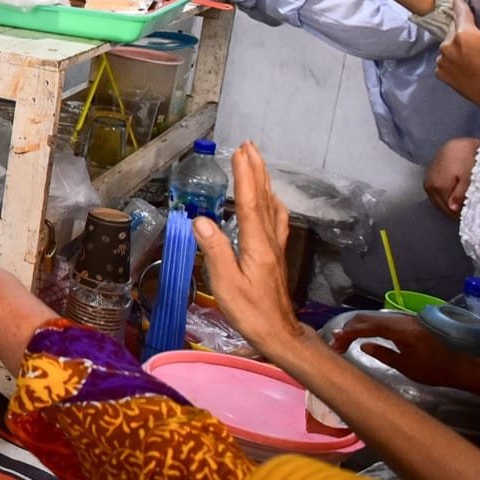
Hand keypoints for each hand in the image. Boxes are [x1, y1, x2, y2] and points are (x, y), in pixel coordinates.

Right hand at [192, 142, 307, 357]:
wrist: (279, 333)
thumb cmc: (250, 311)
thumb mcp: (226, 284)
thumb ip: (215, 250)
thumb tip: (201, 219)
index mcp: (256, 244)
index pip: (249, 202)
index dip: (244, 175)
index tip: (239, 152)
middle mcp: (269, 240)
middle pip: (264, 198)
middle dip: (256, 170)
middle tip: (249, 146)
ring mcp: (276, 246)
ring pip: (272, 206)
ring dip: (264, 181)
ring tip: (257, 164)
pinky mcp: (276, 254)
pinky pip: (276, 218)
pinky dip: (271, 201)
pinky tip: (270, 200)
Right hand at [329, 312, 479, 388]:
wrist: (463, 366)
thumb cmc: (436, 370)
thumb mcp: (408, 367)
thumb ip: (383, 354)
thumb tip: (362, 345)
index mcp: (401, 330)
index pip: (367, 326)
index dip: (348, 332)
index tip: (335, 342)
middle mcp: (402, 320)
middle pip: (368, 318)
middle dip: (349, 328)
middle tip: (336, 343)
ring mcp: (405, 320)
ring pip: (374, 318)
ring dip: (357, 327)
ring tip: (345, 340)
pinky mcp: (408, 323)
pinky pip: (382, 321)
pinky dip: (368, 327)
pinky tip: (363, 335)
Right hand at [424, 137, 479, 215]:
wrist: (459, 144)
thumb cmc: (467, 159)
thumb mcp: (468, 177)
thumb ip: (460, 194)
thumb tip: (452, 209)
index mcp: (438, 187)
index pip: (449, 210)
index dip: (461, 215)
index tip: (471, 215)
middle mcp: (429, 186)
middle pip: (442, 207)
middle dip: (454, 212)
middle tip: (468, 212)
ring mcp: (427, 183)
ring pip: (438, 202)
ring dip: (448, 205)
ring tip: (462, 205)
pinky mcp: (428, 179)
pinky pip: (435, 195)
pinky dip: (444, 199)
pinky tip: (453, 197)